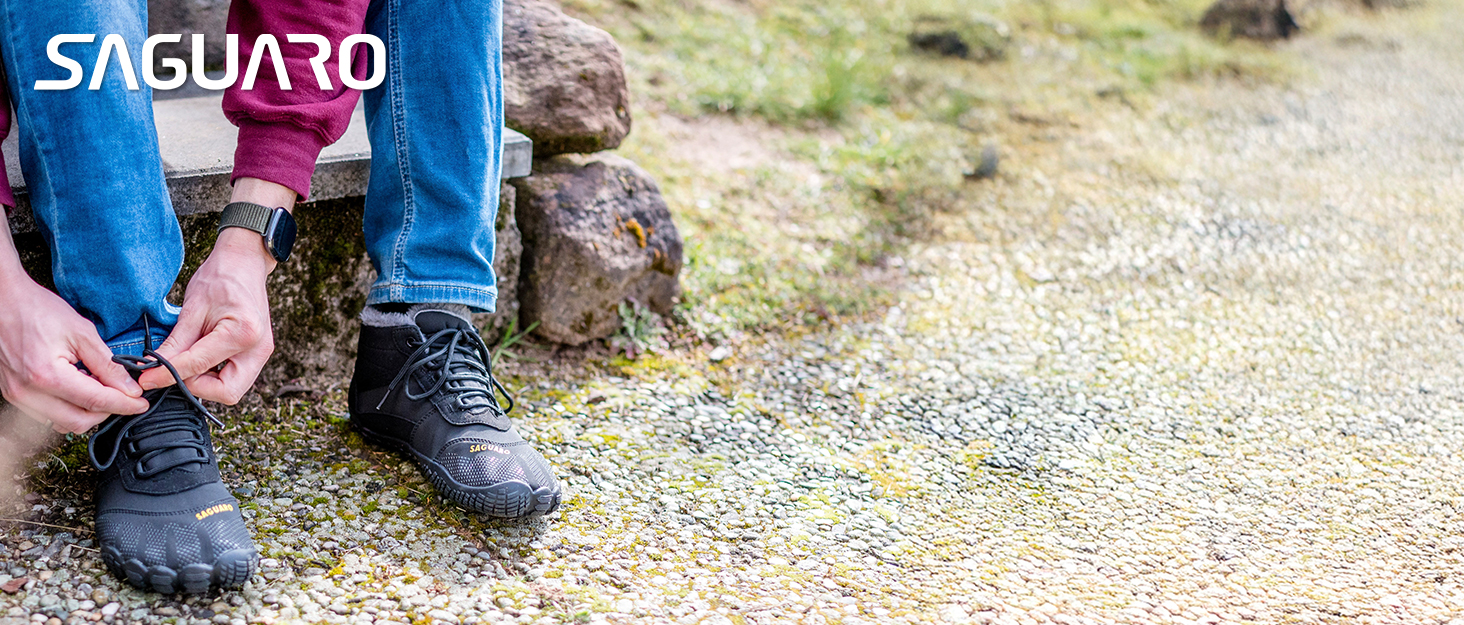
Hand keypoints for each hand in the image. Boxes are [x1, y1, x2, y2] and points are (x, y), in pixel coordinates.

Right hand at [0, 274, 148, 432]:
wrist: (4, 301)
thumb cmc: (37, 310)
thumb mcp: (81, 332)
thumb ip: (107, 364)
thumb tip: (128, 387)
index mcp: (46, 375)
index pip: (95, 401)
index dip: (123, 404)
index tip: (140, 403)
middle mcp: (28, 392)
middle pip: (79, 421)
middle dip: (107, 412)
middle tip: (124, 397)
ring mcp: (18, 396)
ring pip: (62, 422)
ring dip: (87, 412)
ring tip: (100, 388)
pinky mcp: (14, 395)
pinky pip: (47, 414)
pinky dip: (69, 407)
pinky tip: (79, 389)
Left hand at [138, 228, 275, 403]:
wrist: (244, 263)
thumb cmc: (220, 279)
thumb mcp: (192, 310)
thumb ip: (174, 345)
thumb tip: (152, 370)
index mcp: (242, 333)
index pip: (198, 366)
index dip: (168, 375)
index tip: (147, 379)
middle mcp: (258, 348)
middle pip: (227, 392)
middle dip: (198, 387)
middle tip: (175, 372)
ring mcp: (261, 353)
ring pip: (232, 390)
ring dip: (206, 383)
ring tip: (188, 361)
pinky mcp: (258, 354)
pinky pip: (235, 378)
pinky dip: (215, 376)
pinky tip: (201, 359)